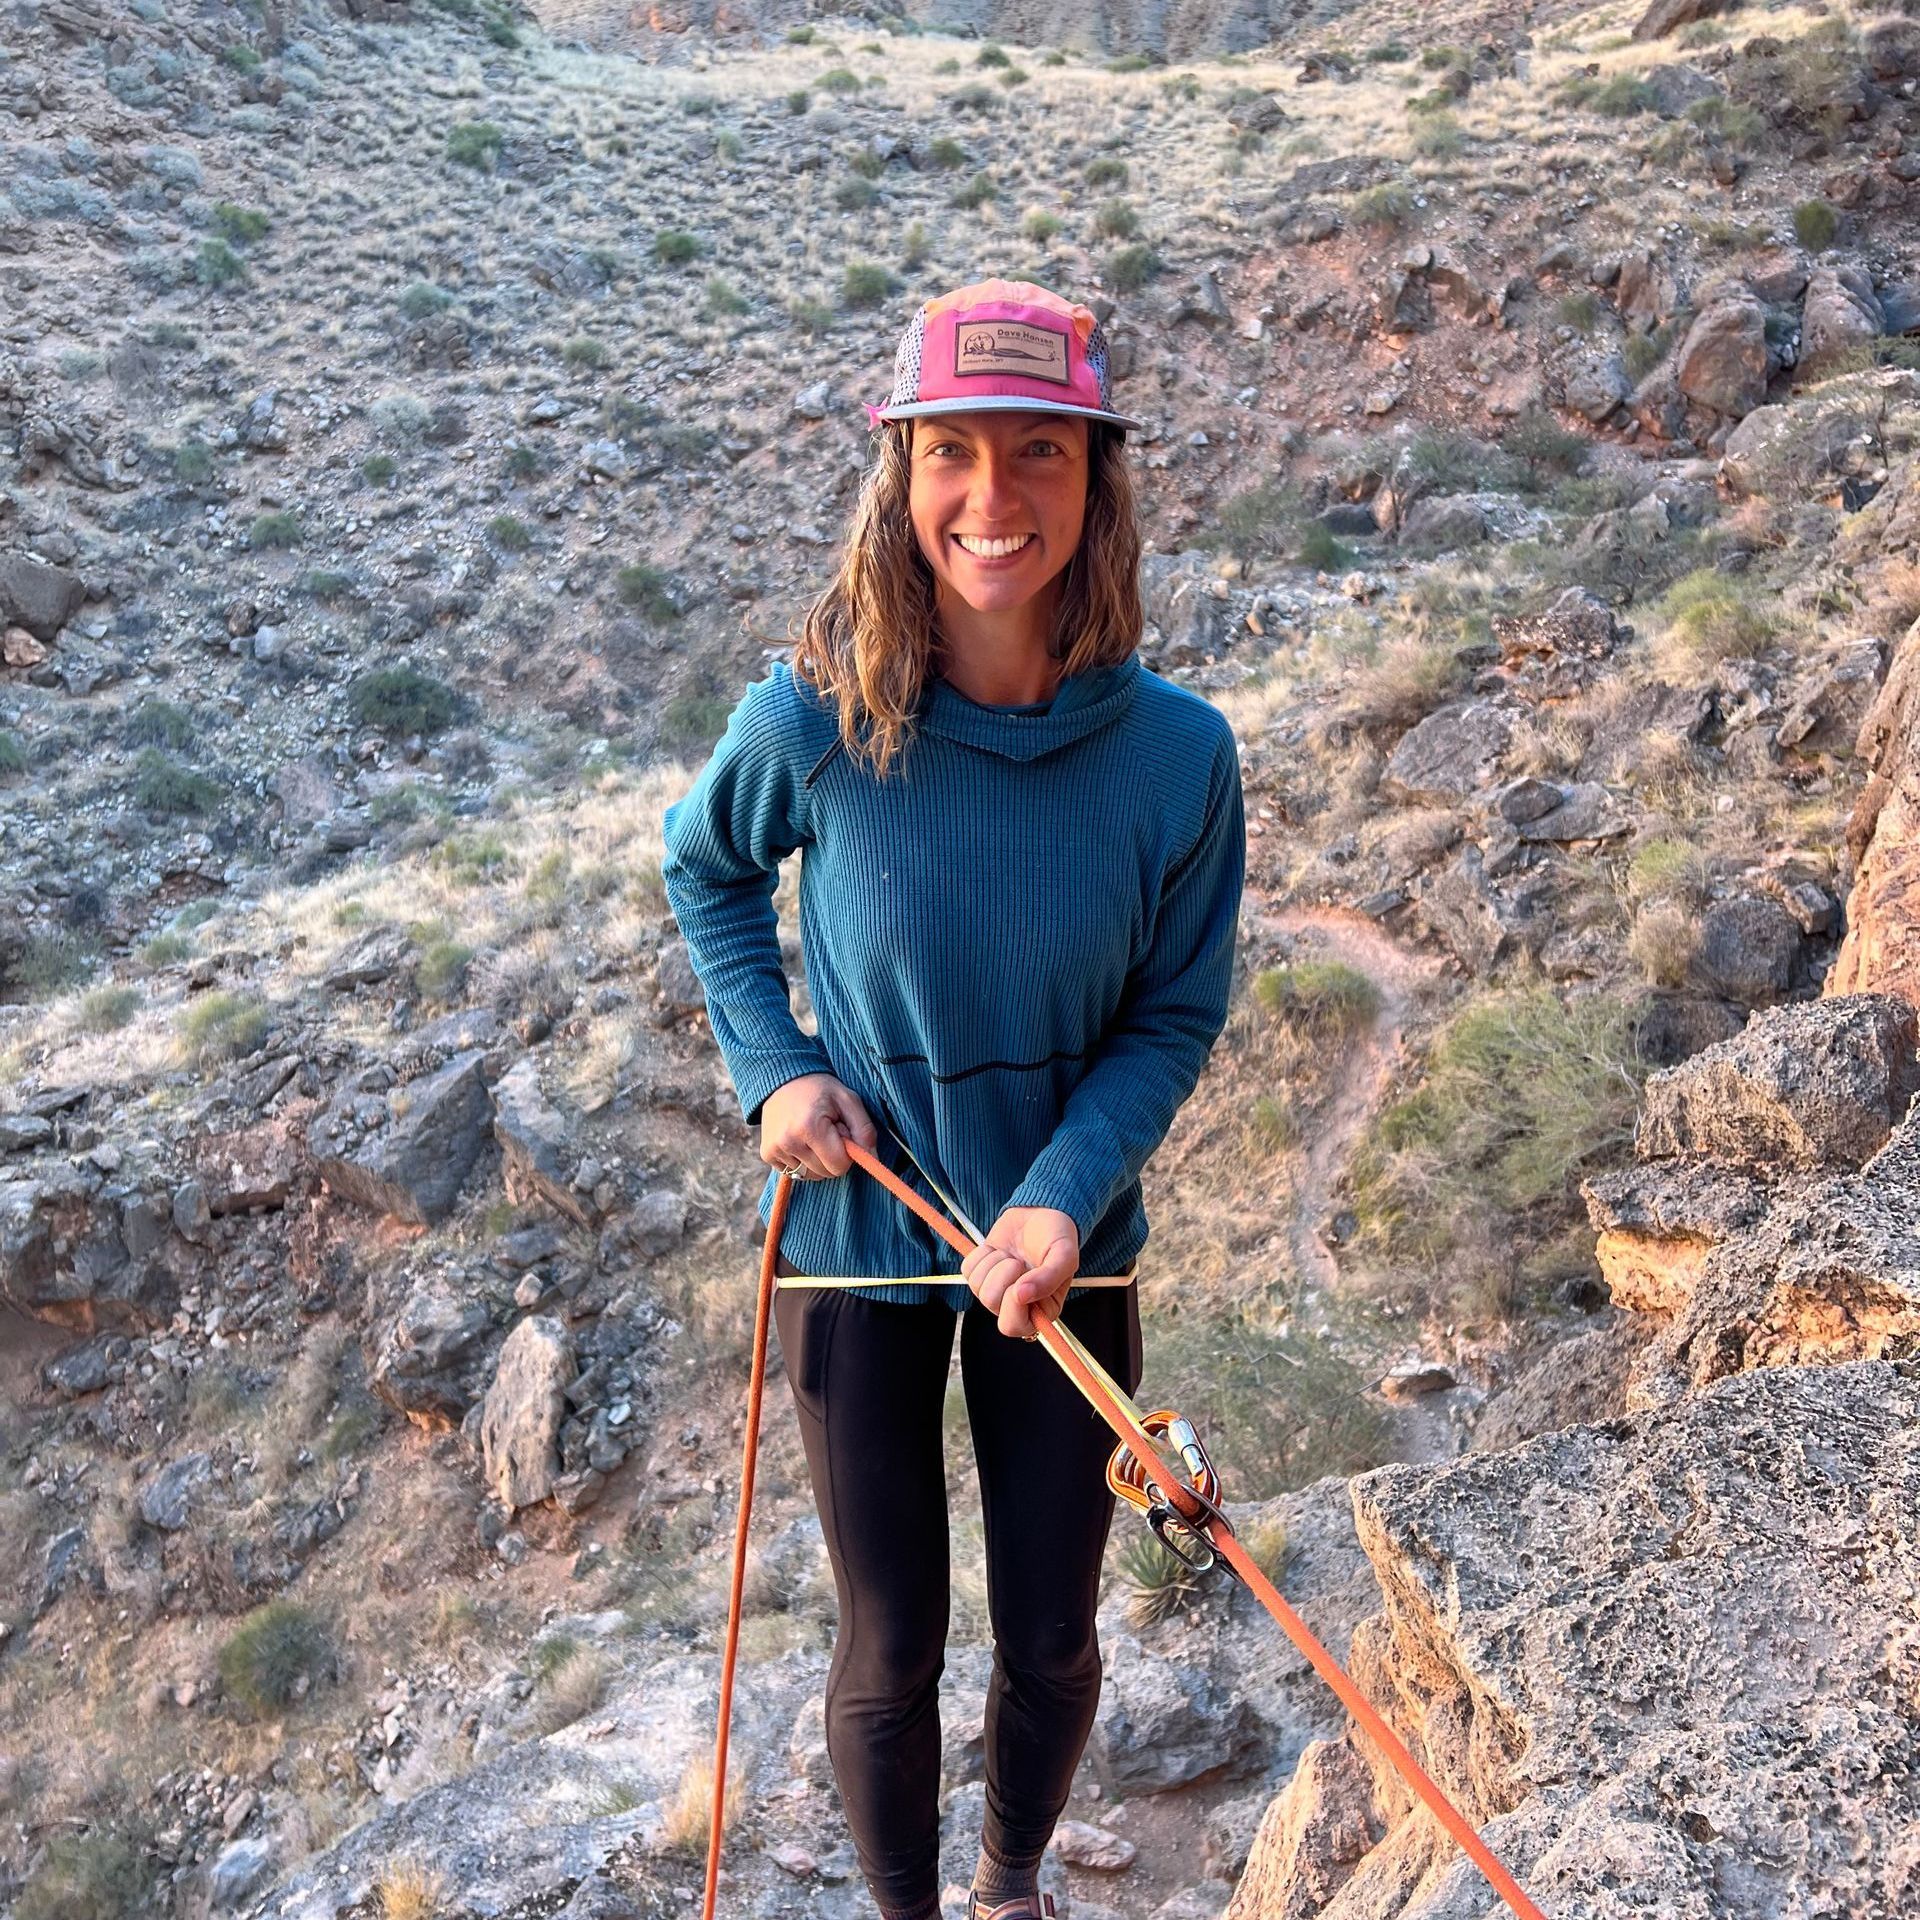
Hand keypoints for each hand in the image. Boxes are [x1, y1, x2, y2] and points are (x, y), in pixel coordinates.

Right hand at [760, 1074, 877, 1179]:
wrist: (783, 1078)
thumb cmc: (820, 1089)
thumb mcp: (848, 1100)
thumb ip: (864, 1130)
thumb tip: (873, 1159)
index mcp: (810, 1127)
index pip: (839, 1166)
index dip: (846, 1152)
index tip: (840, 1132)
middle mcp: (789, 1141)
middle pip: (825, 1173)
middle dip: (832, 1156)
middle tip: (827, 1130)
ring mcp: (775, 1149)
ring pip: (810, 1175)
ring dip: (817, 1160)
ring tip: (812, 1134)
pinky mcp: (767, 1154)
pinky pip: (794, 1173)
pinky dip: (802, 1161)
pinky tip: (800, 1139)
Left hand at [962, 1207, 1079, 1340]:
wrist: (1041, 1212)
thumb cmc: (1057, 1235)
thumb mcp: (1064, 1254)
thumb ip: (1050, 1277)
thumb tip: (1023, 1295)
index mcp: (1042, 1310)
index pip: (1015, 1326)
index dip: (1013, 1304)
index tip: (1022, 1281)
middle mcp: (1017, 1305)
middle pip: (991, 1303)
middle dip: (1002, 1277)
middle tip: (1019, 1263)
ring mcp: (997, 1290)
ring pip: (978, 1287)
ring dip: (995, 1263)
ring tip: (1012, 1256)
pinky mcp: (981, 1273)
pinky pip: (968, 1270)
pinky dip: (983, 1254)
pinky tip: (999, 1251)